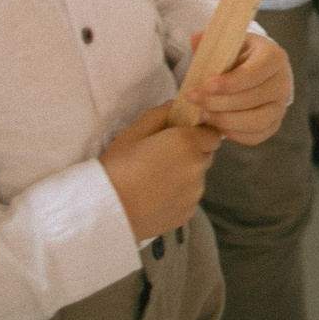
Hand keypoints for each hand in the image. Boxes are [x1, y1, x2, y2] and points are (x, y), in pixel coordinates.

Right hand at [98, 107, 221, 239]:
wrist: (106, 210)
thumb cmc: (117, 167)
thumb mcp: (133, 133)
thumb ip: (160, 115)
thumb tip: (176, 106)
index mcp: (187, 143)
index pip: (212, 134)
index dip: (199, 133)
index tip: (182, 136)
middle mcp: (197, 167)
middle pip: (206, 155)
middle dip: (193, 152)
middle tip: (165, 157)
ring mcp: (194, 193)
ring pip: (198, 178)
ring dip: (185, 175)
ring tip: (156, 179)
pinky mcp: (188, 213)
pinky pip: (189, 198)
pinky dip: (179, 195)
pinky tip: (156, 196)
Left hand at [180, 30, 291, 147]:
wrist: (254, 72)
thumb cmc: (239, 56)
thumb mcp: (228, 44)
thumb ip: (212, 43)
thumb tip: (195, 38)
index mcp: (273, 57)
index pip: (255, 72)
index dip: (230, 82)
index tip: (206, 85)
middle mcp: (282, 83)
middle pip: (253, 98)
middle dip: (220, 101)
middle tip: (194, 99)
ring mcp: (280, 106)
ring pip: (256, 121)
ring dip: (226, 120)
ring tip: (203, 114)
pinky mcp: (274, 124)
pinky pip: (255, 136)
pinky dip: (233, 133)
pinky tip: (215, 124)